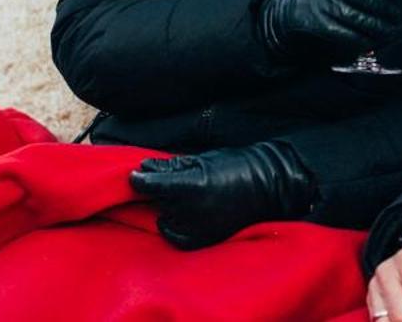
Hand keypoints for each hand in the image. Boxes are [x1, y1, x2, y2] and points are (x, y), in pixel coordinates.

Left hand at [129, 141, 313, 249]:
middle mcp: (193, 212)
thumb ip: (171, 166)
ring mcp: (199, 229)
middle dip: (158, 191)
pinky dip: (174, 227)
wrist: (267, 186)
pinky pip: (177, 237)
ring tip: (184, 198)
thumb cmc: (236, 166)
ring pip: (166, 218)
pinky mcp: (205, 241)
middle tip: (171, 182)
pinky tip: (182, 216)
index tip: (135, 175)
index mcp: (192, 187)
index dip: (139, 180)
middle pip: (158, 202)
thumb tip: (145, 167)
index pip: (151, 186)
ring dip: (167, 208)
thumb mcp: (202, 160)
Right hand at [258, 0, 399, 62]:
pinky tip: (372, 41)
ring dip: (378, 27)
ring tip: (390, 31)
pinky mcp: (318, 23)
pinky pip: (344, 33)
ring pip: (356, 17)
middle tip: (397, 16)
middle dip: (385, 8)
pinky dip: (361, 39)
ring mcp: (322, 3)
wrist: (289, 7)